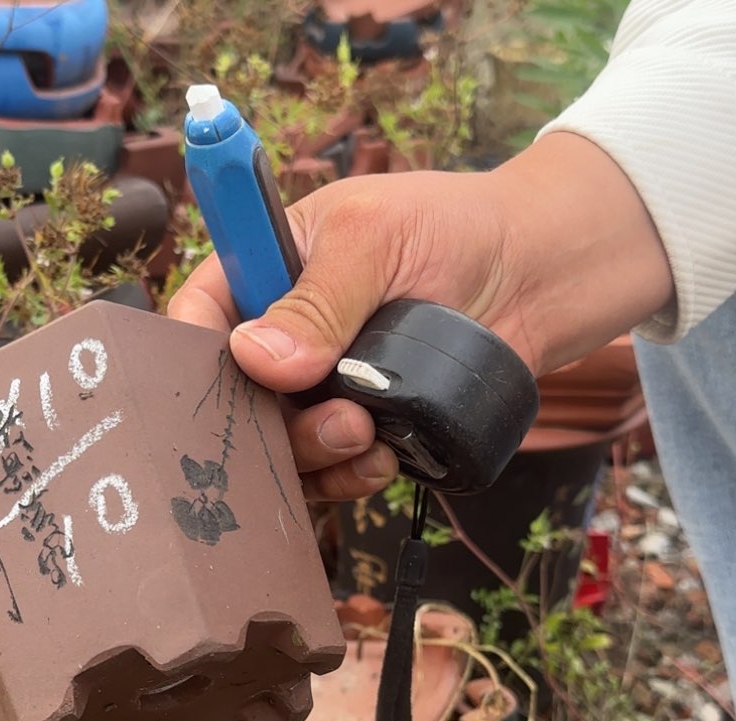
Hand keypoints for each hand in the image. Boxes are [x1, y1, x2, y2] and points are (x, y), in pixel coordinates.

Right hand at [169, 170, 522, 499]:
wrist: (537, 276)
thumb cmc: (455, 228)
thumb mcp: (376, 238)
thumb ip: (317, 299)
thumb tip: (258, 358)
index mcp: (270, 272)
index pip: (202, 315)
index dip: (197, 355)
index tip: (222, 387)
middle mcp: (288, 338)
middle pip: (239, 399)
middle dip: (272, 421)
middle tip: (333, 418)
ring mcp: (325, 388)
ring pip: (284, 444)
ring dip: (314, 453)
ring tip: (364, 433)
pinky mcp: (366, 427)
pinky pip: (334, 471)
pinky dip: (350, 476)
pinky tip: (382, 458)